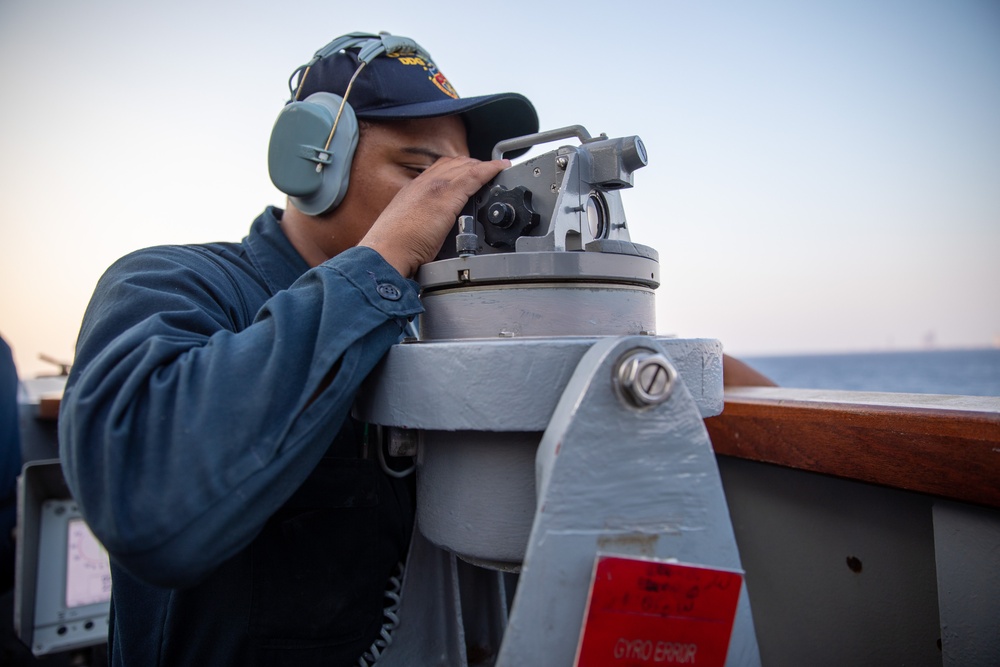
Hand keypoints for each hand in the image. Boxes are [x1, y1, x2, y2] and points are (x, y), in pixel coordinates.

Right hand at [359, 156, 509, 277]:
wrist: (385, 252)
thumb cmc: (393, 249)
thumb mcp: (406, 230)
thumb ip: (420, 224)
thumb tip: (430, 235)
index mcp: (412, 190)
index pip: (439, 169)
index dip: (458, 167)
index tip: (470, 171)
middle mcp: (423, 183)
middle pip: (454, 163)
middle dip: (473, 165)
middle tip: (488, 172)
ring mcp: (435, 187)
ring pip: (465, 166)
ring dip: (483, 167)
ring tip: (497, 170)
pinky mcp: (446, 196)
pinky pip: (475, 176)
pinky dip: (490, 170)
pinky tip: (500, 169)